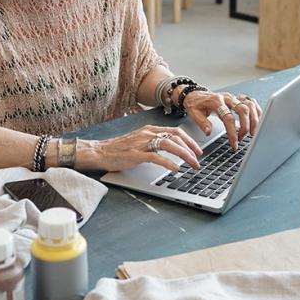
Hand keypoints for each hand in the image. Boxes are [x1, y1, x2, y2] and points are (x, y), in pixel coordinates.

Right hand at [78, 125, 202, 172]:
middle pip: (176, 137)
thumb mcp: (140, 141)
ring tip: (192, 165)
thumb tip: (172, 149)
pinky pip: (156, 158)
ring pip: (169, 145)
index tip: (197, 150)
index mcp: (150, 129)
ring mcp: (142, 143)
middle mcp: (147, 133)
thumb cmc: (119, 149)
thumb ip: (154, 142)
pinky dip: (168, 163)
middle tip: (198, 159)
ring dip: (184, 155)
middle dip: (190, 148)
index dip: (189, 140)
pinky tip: (176, 169)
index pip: (175, 131)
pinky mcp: (136, 154)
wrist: (100, 151)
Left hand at [182, 90, 262, 148]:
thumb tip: (209, 132)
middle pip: (243, 110)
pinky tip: (256, 120)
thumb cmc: (195, 104)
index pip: (228, 117)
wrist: (194, 94)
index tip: (234, 143)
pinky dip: (256, 111)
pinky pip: (251, 102)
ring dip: (254, 119)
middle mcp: (227, 98)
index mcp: (216, 101)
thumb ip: (202, 123)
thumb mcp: (194, 114)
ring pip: (249, 105)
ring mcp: (233, 97)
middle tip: (242, 139)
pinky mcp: (237, 98)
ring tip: (252, 132)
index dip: (232, 132)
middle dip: (245, 126)